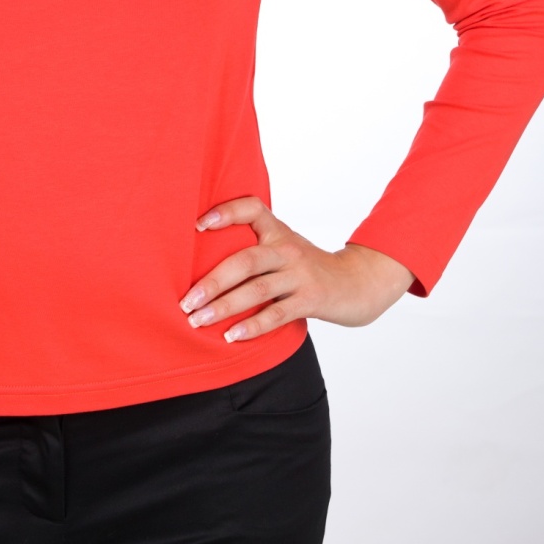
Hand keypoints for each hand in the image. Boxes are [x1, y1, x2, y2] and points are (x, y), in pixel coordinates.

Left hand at [179, 196, 415, 342]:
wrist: (358, 283)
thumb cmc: (309, 267)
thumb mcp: (285, 248)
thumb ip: (255, 248)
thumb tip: (203, 261)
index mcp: (277, 231)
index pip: (251, 208)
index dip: (224, 212)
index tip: (197, 225)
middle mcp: (287, 248)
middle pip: (244, 261)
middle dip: (211, 282)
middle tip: (186, 301)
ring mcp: (300, 274)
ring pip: (256, 289)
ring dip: (223, 306)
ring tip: (198, 320)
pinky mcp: (311, 299)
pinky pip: (276, 314)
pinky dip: (252, 326)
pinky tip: (231, 335)